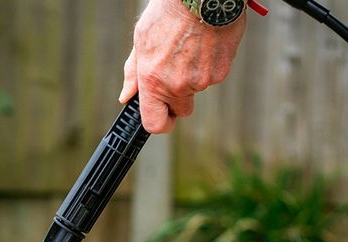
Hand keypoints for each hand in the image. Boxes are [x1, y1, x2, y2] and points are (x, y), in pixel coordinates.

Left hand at [120, 0, 247, 133]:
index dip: (159, 123)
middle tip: (177, 72)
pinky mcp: (221, 72)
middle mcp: (177, 86)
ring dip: (194, 75)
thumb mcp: (142, 40)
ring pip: (198, 89)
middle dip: (178, 98)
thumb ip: (134, 72)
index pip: (155, 123)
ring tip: (189, 45)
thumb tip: (126, 97)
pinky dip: (209, 64)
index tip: (162, 118)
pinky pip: (213, 76)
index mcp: (153, 80)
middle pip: (181, 110)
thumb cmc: (169, 13)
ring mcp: (201, 81)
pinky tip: (204, 42)